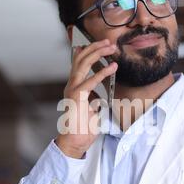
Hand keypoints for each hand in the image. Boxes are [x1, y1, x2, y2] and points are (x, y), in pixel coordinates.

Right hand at [56, 39, 117, 157]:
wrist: (75, 141)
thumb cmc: (83, 128)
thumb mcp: (93, 108)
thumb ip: (95, 98)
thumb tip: (102, 94)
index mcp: (74, 86)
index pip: (79, 63)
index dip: (88, 51)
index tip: (100, 44)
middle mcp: (71, 85)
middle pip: (80, 59)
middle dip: (94, 47)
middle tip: (108, 42)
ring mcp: (72, 90)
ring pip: (83, 64)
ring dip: (97, 53)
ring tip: (110, 48)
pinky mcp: (76, 97)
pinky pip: (90, 81)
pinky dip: (102, 73)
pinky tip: (112, 67)